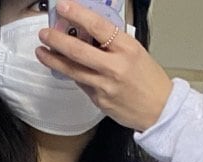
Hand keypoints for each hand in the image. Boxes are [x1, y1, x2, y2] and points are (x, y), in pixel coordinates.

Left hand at [37, 1, 173, 134]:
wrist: (160, 110)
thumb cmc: (150, 80)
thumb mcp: (136, 51)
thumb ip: (112, 43)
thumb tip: (88, 33)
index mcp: (127, 48)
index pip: (98, 26)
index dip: (78, 14)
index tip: (64, 7)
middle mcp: (115, 67)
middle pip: (78, 51)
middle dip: (57, 40)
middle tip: (45, 33)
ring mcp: (105, 86)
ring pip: (73, 70)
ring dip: (54, 60)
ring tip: (42, 51)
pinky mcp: (100, 101)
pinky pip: (81, 84)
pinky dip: (72, 74)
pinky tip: (64, 68)